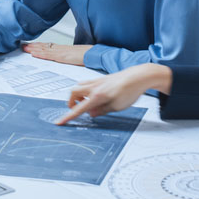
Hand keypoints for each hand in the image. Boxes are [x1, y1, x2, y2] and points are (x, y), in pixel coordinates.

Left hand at [22, 41, 89, 65]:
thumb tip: (65, 59)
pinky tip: (34, 54)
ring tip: (24, 48)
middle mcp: (60, 49)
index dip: (39, 45)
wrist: (94, 54)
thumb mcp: (76, 56)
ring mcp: (60, 52)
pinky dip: (40, 54)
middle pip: (44, 46)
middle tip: (23, 45)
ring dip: (33, 49)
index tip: (31, 45)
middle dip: (33, 46)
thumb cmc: (87, 55)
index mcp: (63, 49)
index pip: (48, 46)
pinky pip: (49, 55)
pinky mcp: (62, 56)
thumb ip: (69, 57)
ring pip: (44, 49)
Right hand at [56, 64, 172, 124]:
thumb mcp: (117, 107)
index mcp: (97, 96)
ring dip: (78, 95)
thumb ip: (102, 111)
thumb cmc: (130, 91)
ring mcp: (97, 81)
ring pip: (79, 86)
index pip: (79, 109)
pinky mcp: (101, 79)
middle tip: (76, 110)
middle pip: (73, 92)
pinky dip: (85, 90)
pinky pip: (87, 83)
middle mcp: (94, 87)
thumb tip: (91, 113)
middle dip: (71, 102)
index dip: (68, 117)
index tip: (59, 122)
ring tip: (87, 103)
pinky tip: (94, 96)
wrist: (138, 76)